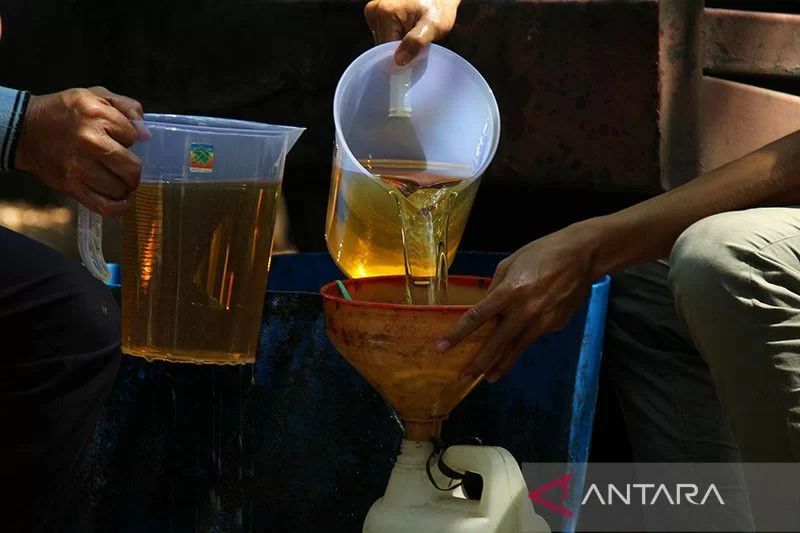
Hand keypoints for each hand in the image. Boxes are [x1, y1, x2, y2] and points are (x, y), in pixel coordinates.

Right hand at [15, 86, 144, 215]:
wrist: (25, 130)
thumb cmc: (64, 112)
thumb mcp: (95, 95)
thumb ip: (126, 107)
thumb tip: (145, 133)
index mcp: (96, 115)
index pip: (133, 136)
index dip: (129, 138)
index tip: (117, 138)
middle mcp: (88, 141)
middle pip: (132, 168)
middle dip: (133, 170)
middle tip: (125, 168)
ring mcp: (79, 166)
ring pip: (120, 188)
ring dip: (124, 187)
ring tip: (117, 180)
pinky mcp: (71, 185)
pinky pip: (103, 205)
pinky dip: (117, 208)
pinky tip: (122, 202)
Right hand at [365, 0, 459, 64]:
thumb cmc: (439, 8)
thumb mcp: (433, 26)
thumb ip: (416, 42)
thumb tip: (399, 60)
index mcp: (384, 12)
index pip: (384, 49)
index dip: (400, 57)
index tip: (415, 54)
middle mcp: (375, 10)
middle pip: (382, 45)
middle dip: (399, 50)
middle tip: (416, 43)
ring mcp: (375, 11)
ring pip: (383, 42)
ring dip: (398, 45)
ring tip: (413, 35)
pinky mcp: (378, 14)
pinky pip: (385, 35)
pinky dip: (396, 38)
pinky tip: (407, 32)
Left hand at [437, 224, 601, 383]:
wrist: (582, 257)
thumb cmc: (542, 253)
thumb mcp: (510, 263)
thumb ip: (495, 288)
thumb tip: (485, 309)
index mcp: (509, 291)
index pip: (476, 317)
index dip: (457, 335)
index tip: (442, 348)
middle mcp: (525, 310)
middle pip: (496, 342)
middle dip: (478, 362)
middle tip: (463, 377)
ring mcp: (542, 321)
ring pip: (516, 348)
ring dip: (501, 365)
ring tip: (488, 377)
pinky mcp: (555, 325)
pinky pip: (534, 335)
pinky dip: (524, 340)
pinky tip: (520, 340)